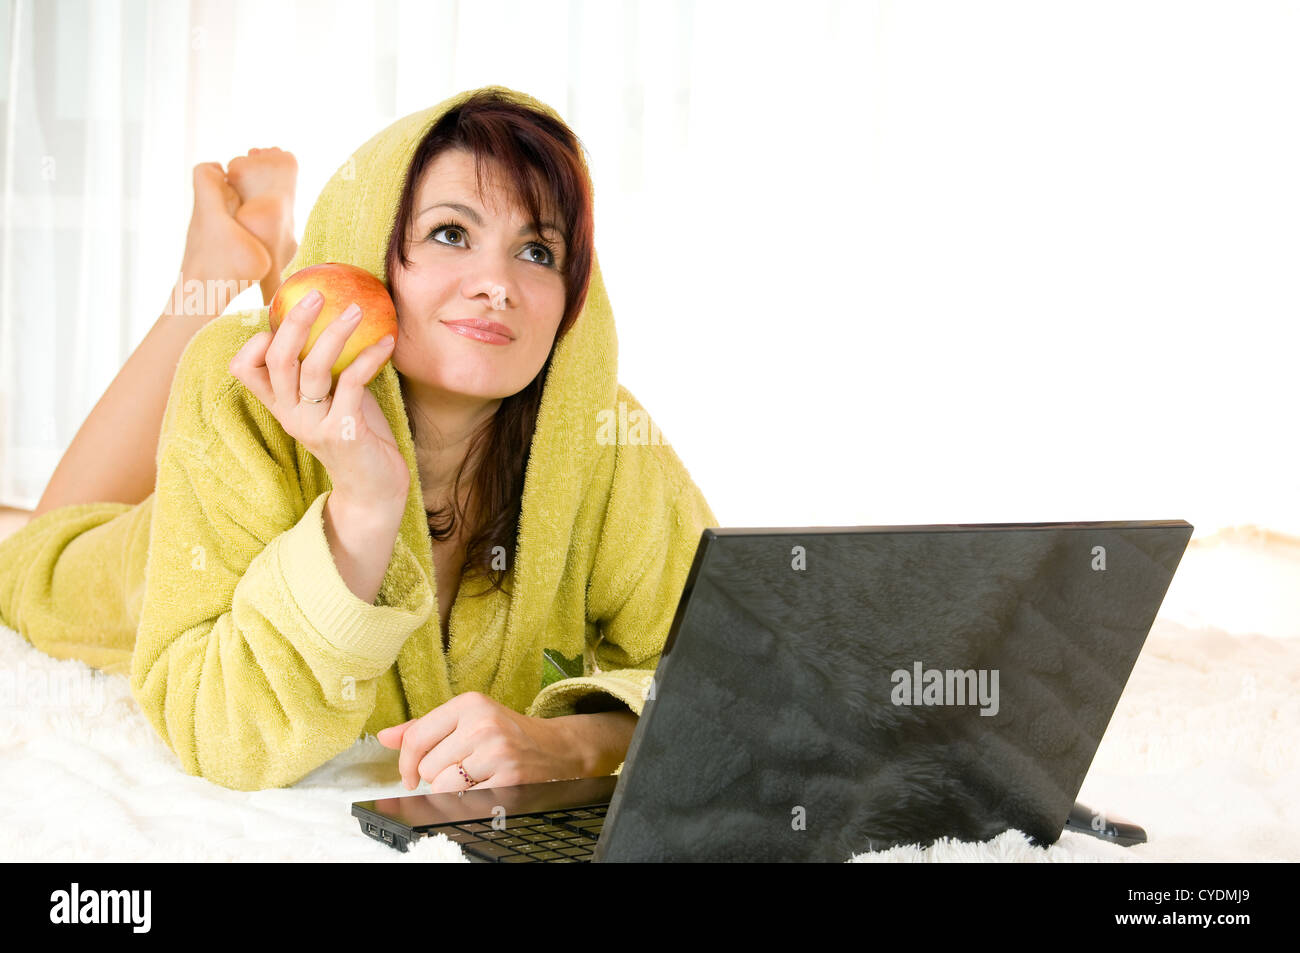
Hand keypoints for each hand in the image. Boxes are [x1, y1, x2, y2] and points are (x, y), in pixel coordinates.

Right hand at [228, 291, 409, 502]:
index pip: (245, 369)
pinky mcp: (343, 433)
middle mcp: (291, 415)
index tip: (283, 316)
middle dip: (294, 322)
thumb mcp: (336, 399)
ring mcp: (314, 426)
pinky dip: (369, 358)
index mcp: (282, 406)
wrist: (374, 492)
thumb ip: (328, 369)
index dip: (256, 340)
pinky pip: (352, 383)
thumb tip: (339, 316)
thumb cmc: (359, 438)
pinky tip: (386, 343)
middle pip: (277, 360)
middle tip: (318, 294)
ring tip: (358, 310)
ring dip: (335, 333)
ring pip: (313, 368)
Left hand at [376, 692, 582, 791]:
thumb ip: (424, 728)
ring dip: (453, 790)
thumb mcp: (468, 719)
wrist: (556, 748)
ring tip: (474, 777)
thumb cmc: (506, 733)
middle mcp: (483, 725)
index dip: (406, 763)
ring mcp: (497, 753)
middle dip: (438, 775)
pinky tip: (486, 786)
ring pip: (444, 787)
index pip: (416, 738)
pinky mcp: (508, 779)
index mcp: (469, 704)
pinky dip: (471, 800)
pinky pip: (466, 801)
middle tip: (462, 768)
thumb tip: (384, 737)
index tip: (409, 776)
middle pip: (428, 768)